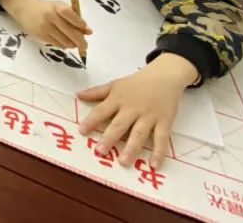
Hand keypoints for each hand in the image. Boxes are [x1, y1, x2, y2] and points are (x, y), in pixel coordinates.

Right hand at [0, 0, 91, 48]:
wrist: (25, 9)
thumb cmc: (47, 8)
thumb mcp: (60, 7)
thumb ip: (74, 18)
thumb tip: (88, 32)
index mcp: (57, 6)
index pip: (70, 14)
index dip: (80, 23)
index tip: (87, 30)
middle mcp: (50, 16)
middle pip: (70, 32)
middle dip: (81, 41)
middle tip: (85, 46)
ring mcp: (45, 27)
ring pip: (64, 41)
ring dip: (72, 44)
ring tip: (75, 43)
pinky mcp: (40, 35)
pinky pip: (57, 44)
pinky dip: (64, 45)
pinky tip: (65, 42)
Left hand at [78, 53, 198, 167]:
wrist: (164, 76)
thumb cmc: (136, 83)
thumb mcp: (115, 84)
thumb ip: (97, 92)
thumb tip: (77, 95)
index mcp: (118, 99)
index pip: (102, 110)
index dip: (91, 120)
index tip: (81, 131)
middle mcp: (132, 109)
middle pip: (119, 125)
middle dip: (109, 138)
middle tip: (100, 151)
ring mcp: (149, 116)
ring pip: (139, 134)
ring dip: (131, 148)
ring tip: (123, 162)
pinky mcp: (164, 122)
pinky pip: (161, 139)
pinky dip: (159, 152)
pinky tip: (154, 165)